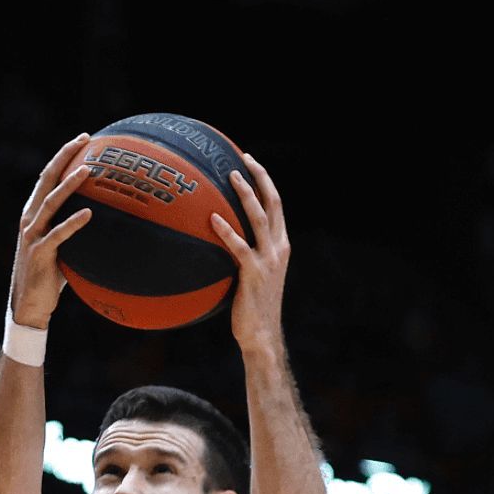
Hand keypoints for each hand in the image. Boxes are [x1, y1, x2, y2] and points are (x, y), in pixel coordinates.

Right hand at [8, 135, 93, 328]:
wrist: (29, 306)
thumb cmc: (48, 277)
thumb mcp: (61, 248)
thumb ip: (73, 231)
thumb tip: (104, 221)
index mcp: (33, 214)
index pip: (48, 177)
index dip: (63, 156)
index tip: (82, 140)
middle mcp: (30, 219)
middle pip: (47, 180)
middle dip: (64, 157)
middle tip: (84, 140)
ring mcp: (33, 235)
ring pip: (51, 202)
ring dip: (69, 184)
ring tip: (88, 170)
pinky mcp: (40, 253)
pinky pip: (58, 234)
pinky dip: (73, 223)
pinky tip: (89, 213)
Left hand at [211, 153, 288, 353]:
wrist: (262, 335)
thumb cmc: (252, 308)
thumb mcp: (254, 276)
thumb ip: (245, 255)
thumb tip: (220, 240)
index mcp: (281, 246)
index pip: (276, 206)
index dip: (265, 182)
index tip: (251, 163)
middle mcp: (279, 248)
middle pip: (273, 203)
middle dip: (260, 178)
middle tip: (243, 158)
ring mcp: (268, 260)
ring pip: (258, 218)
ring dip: (245, 194)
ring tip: (230, 176)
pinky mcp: (253, 273)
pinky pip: (239, 246)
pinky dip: (226, 230)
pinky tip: (212, 219)